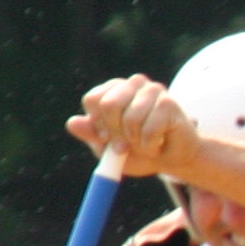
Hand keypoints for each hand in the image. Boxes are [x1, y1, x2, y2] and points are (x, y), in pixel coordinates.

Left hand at [68, 75, 199, 181]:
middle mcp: (133, 84)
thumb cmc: (139, 152)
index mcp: (114, 90)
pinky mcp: (169, 103)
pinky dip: (150, 146)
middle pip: (109, 105)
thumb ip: (91, 134)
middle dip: (115, 133)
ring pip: (130, 119)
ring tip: (146, 145)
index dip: (98, 124)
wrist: (172, 161)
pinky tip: (158, 145)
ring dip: (136, 142)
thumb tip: (72, 123)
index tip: (106, 139)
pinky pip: (149, 130)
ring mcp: (152, 91)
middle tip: (124, 146)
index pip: (94, 100)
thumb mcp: (108, 148)